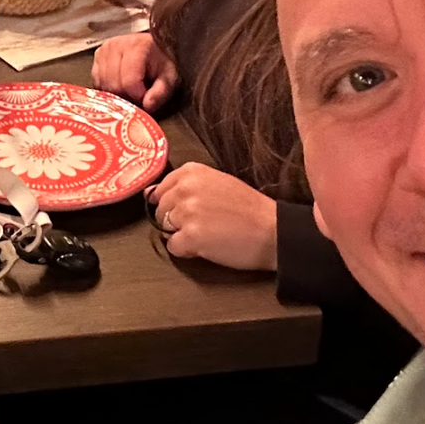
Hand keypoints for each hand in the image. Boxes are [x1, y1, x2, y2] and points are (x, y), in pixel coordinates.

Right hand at [92, 32, 177, 112]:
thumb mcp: (169, 76)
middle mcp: (115, 45)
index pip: (129, 81)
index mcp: (136, 46)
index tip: (146, 96)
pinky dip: (107, 88)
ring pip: (103, 84)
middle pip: (114, 84)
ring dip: (116, 93)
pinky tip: (119, 86)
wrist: (154, 46)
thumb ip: (161, 92)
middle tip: (139, 96)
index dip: (137, 96)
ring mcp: (103, 50)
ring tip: (130, 90)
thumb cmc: (162, 60)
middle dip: (126, 96)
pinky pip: (97, 81)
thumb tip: (147, 105)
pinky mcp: (97, 56)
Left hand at [148, 162, 277, 269]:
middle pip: (161, 210)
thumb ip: (186, 185)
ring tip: (208, 234)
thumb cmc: (249, 209)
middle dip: (176, 220)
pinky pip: (173, 247)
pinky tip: (207, 246)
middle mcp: (185, 188)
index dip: (172, 204)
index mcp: (191, 172)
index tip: (187, 210)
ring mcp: (186, 212)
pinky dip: (187, 251)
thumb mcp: (217, 183)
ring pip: (165, 228)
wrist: (273, 230)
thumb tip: (151, 194)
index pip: (160, 188)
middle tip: (204, 223)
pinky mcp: (191, 236)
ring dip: (182, 235)